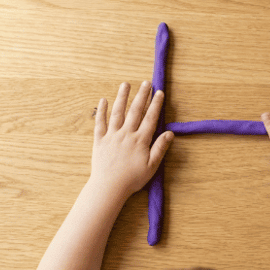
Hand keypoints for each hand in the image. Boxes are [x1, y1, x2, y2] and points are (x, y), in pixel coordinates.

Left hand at [89, 81, 173, 196]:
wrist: (109, 187)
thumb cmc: (132, 179)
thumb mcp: (152, 166)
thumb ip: (160, 148)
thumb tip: (170, 133)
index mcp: (140, 140)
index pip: (150, 118)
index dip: (155, 104)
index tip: (159, 92)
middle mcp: (126, 134)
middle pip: (135, 111)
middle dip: (141, 95)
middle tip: (146, 82)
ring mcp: (112, 136)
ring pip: (117, 112)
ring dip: (122, 97)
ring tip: (126, 84)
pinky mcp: (99, 140)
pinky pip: (100, 123)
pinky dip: (101, 111)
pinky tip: (104, 100)